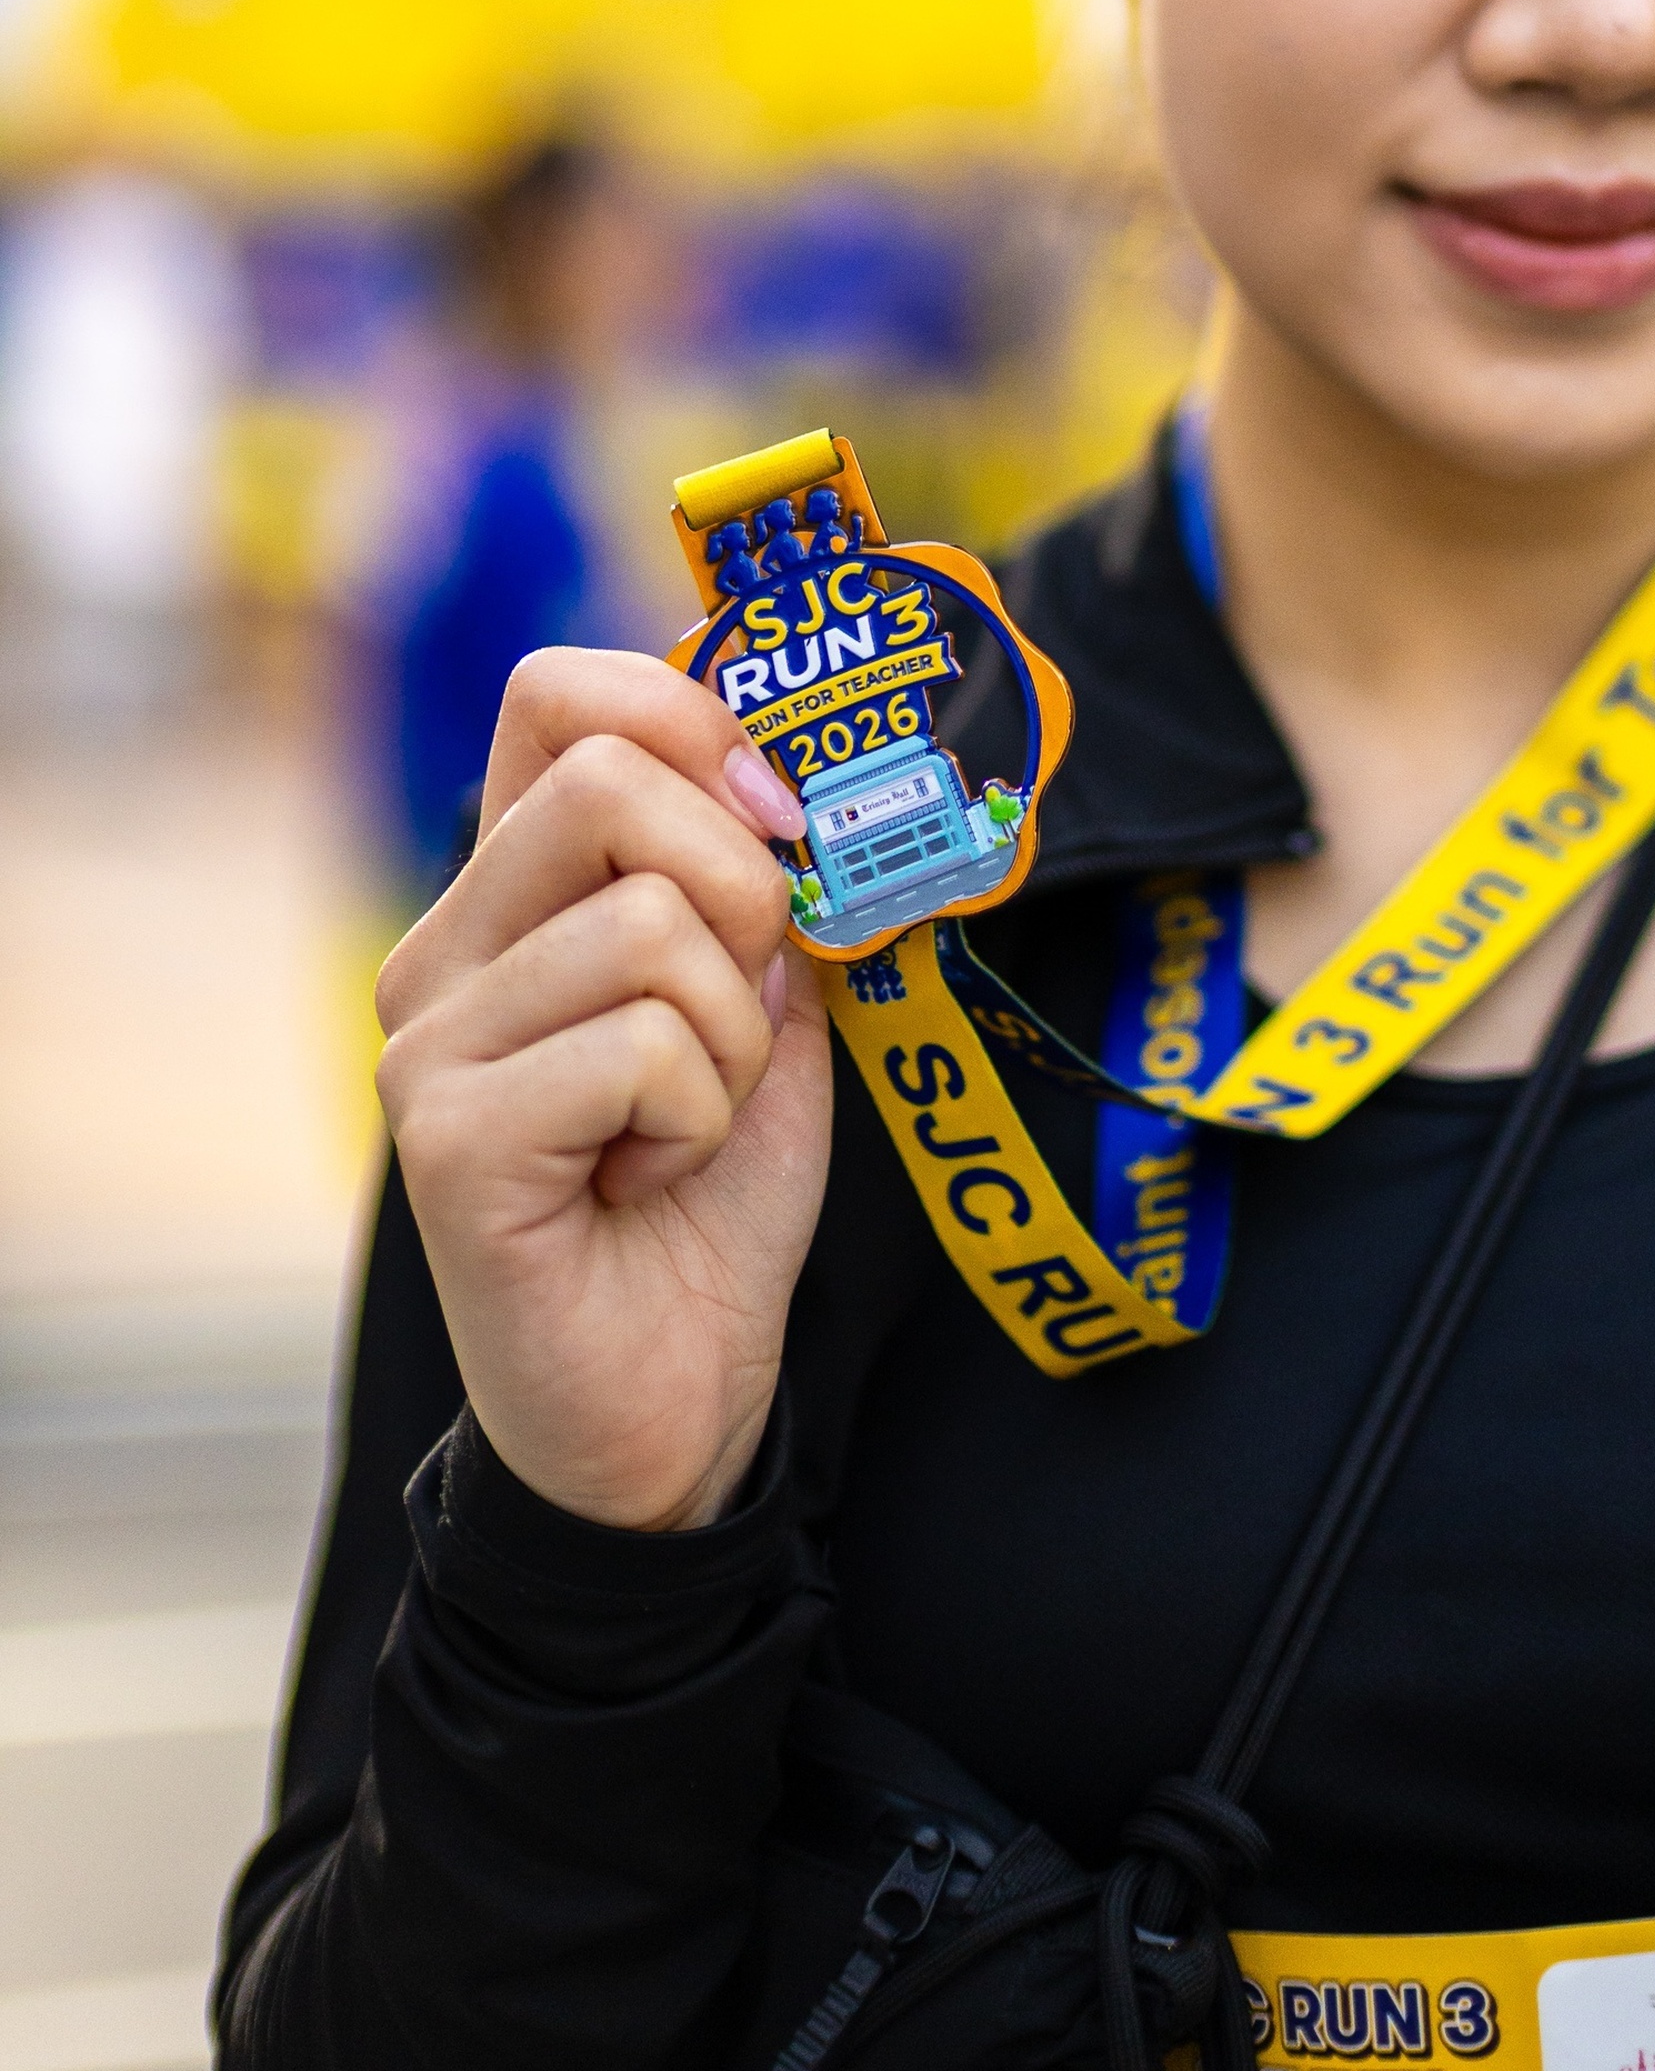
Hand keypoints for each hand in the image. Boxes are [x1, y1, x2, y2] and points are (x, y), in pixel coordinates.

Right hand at [375, 650, 833, 1532]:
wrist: (670, 1406)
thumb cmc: (709, 1200)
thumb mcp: (760, 1004)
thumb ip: (755, 883)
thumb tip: (780, 767)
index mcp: (509, 893)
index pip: (557, 692)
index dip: (691, 718)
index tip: (773, 816)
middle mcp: (443, 947)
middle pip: (611, 777)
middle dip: (741, 889)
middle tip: (738, 1015)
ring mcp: (429, 1042)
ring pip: (653, 922)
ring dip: (731, 1038)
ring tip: (683, 1126)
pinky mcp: (447, 1138)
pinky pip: (644, 1044)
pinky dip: (700, 1116)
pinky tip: (646, 1180)